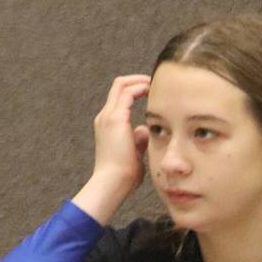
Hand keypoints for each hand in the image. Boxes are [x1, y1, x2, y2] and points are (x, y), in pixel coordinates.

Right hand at [72, 75, 150, 224]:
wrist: (112, 182)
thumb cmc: (122, 174)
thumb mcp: (133, 152)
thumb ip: (138, 139)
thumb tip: (146, 130)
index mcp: (107, 124)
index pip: (119, 96)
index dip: (135, 89)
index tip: (152, 91)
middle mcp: (104, 117)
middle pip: (119, 85)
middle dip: (138, 80)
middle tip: (156, 83)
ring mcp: (108, 116)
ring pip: (121, 84)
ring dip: (141, 81)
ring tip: (157, 84)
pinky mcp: (115, 119)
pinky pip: (128, 93)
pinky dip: (141, 88)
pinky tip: (154, 92)